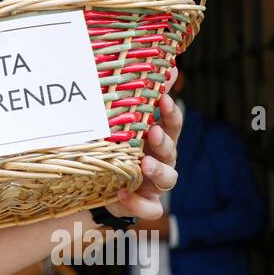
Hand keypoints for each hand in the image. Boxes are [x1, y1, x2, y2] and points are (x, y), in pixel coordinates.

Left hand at [106, 66, 180, 221]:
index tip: (163, 99)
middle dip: (165, 141)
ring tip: (144, 164)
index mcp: (158, 139)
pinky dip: (138, 203)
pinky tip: (122, 192)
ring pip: (168, 179)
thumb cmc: (118, 148)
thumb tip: (157, 65)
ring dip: (158, 171)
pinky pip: (149, 209)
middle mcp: (161, 161)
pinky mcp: (143, 204)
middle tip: (153, 132)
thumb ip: (139, 97)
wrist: (101, 185)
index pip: (172, 123)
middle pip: (172, 150)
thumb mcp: (123, 123)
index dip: (171, 113)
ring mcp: (154, 184)